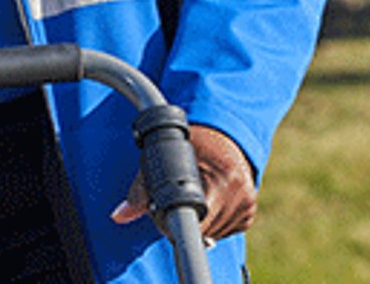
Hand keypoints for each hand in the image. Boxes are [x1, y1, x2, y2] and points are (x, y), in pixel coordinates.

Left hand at [110, 124, 256, 243]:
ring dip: (201, 224)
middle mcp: (240, 191)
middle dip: (187, 222)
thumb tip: (119, 214)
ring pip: (214, 235)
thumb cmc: (194, 141)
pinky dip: (213, 223)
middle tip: (178, 199)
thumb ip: (142, 187)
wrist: (227, 134)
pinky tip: (209, 202)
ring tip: (196, 197)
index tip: (167, 213)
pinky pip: (225, 231)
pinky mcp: (249, 213)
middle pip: (204, 230)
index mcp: (222, 176)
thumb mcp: (166, 154)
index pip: (198, 218)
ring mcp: (247, 204)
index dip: (178, 221)